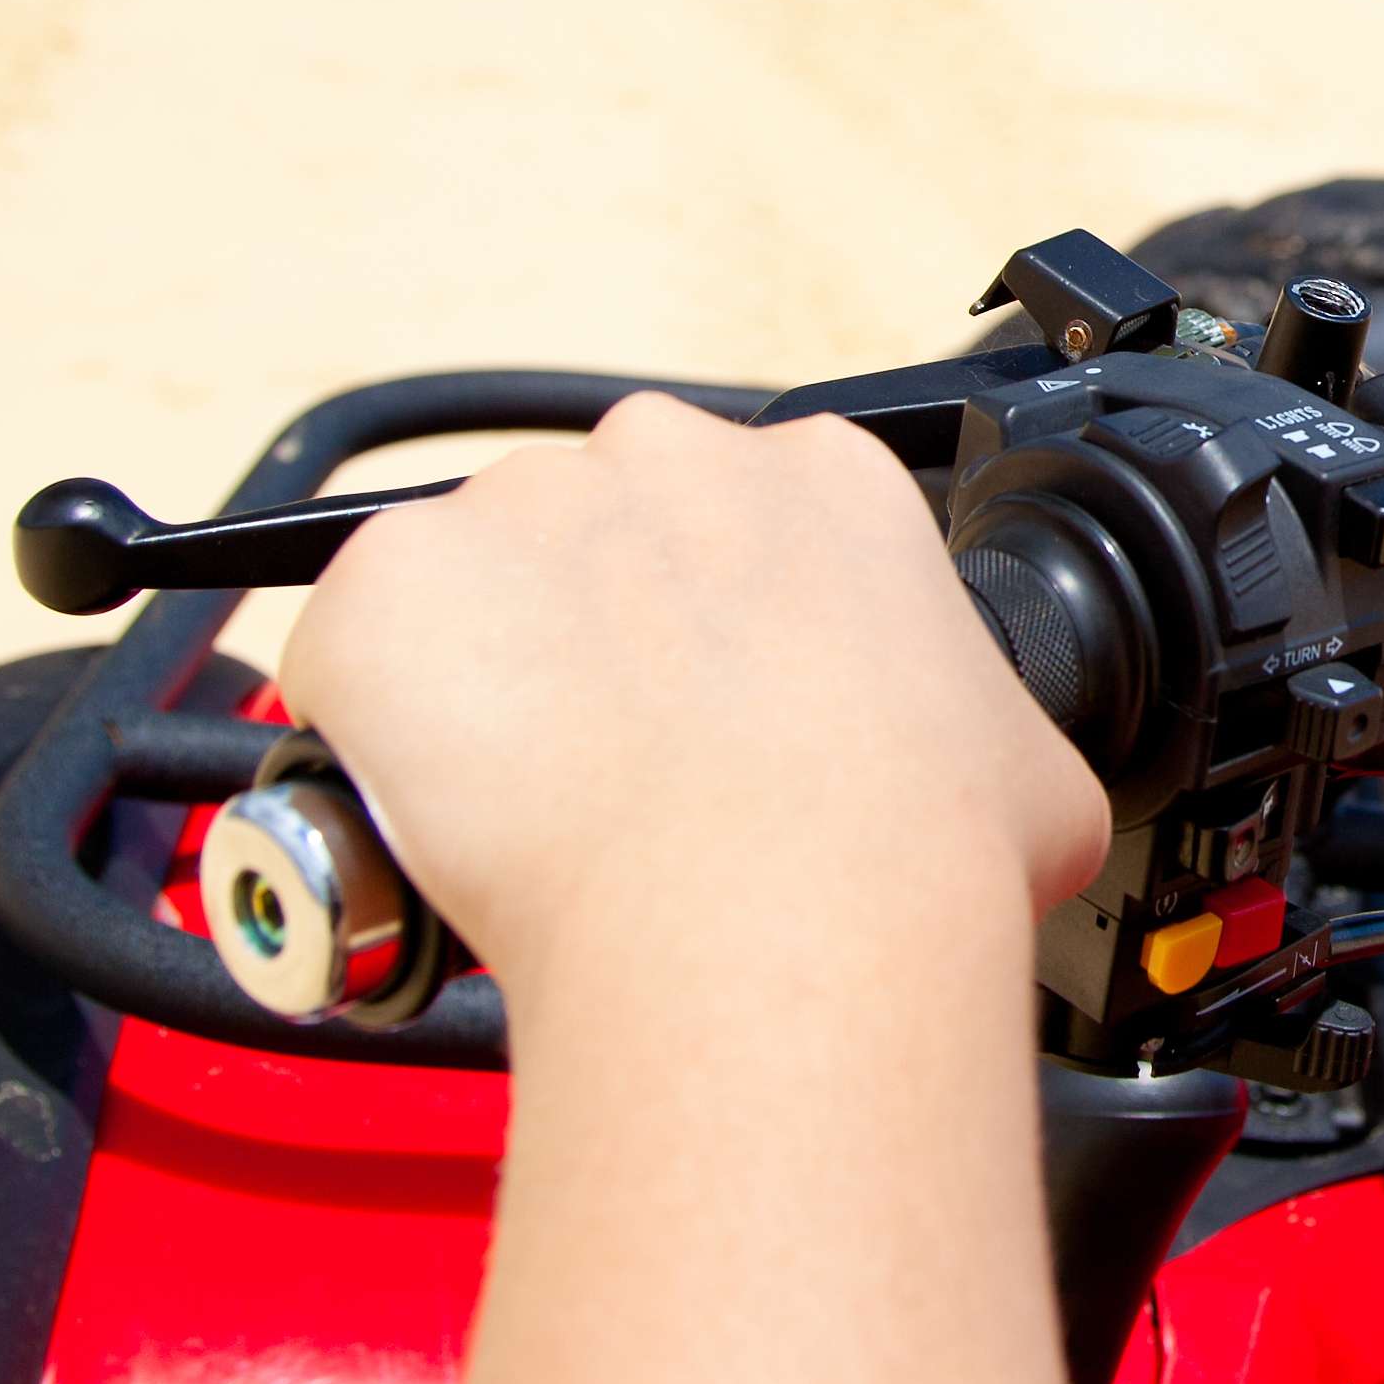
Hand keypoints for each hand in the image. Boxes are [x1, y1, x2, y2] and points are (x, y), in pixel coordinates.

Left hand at [274, 395, 1108, 1020]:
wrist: (786, 925)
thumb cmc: (909, 859)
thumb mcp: (1029, 769)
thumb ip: (978, 728)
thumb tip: (982, 782)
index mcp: (820, 480)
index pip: (738, 529)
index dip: (719, 639)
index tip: (716, 721)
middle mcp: (662, 459)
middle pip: (594, 543)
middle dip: (595, 649)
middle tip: (625, 777)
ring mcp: (514, 514)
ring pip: (470, 604)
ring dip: (484, 694)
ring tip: (537, 823)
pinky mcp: (387, 593)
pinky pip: (355, 666)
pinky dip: (376, 743)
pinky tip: (449, 826)